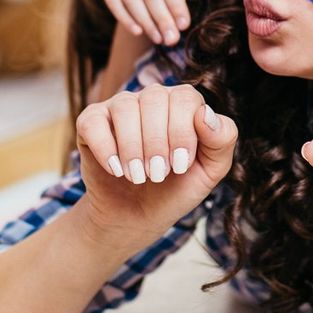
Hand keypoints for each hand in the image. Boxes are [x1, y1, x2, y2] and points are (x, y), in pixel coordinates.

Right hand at [75, 84, 236, 240]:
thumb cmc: (177, 188)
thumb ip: (222, 140)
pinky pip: (93, 122)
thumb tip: (205, 114)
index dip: (183, 133)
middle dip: (158, 143)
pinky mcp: (91, 122)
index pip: (185, 98)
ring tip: (138, 176)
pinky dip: (106, 149)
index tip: (180, 166)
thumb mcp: (210, 170)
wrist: (137, 215)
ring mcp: (119, 106)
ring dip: (133, 148)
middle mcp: (151, 98)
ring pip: (125, 107)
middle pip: (154, 99)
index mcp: (183, 103)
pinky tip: (116, 170)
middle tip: (158, 175)